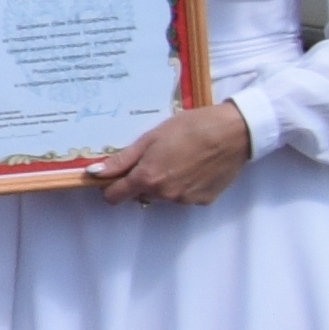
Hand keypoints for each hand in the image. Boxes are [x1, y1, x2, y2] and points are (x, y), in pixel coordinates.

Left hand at [90, 98, 257, 205]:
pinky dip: (184, 186)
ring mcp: (185, 200)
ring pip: (162, 196)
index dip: (111, 186)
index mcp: (147, 179)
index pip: (114, 197)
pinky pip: (184, 197)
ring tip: (179, 159)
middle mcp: (164, 195)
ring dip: (163, 184)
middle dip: (141, 181)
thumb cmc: (190, 128)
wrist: (234, 132)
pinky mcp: (203, 201)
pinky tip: (195, 167)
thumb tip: (94, 173)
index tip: (117, 174)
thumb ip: (122, 159)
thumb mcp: (151, 138)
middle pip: (139, 195)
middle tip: (155, 158)